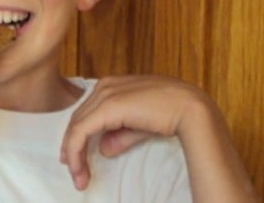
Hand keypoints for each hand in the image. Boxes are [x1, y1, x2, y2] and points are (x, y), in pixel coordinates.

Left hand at [60, 74, 211, 189]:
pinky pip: (81, 131)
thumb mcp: (139, 126)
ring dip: (74, 154)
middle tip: (75, 173)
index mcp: (112, 85)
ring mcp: (105, 94)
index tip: (74, 158)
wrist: (189, 107)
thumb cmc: (170, 113)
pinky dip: (75, 151)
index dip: (78, 135)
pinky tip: (78, 168)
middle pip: (79, 119)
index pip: (87, 112)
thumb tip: (104, 149)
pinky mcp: (107, 107)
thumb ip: (120, 135)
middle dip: (73, 147)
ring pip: (76, 126)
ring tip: (78, 177)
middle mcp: (104, 86)